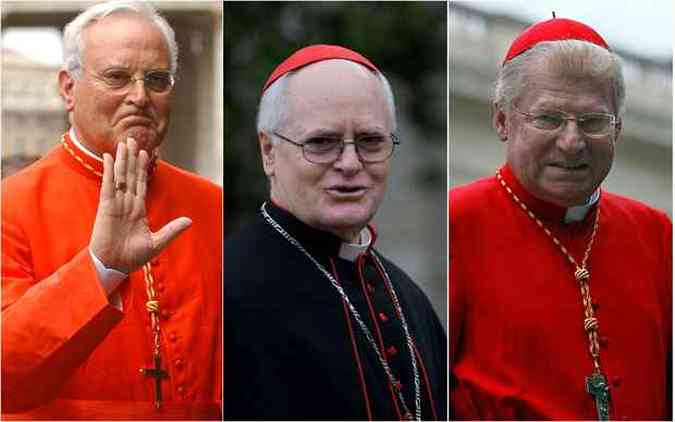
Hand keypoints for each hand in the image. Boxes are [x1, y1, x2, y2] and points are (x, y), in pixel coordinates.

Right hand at [89, 138, 191, 272]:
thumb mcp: (157, 242)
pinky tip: (108, 157)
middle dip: (132, 158)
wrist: (113, 267)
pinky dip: (108, 171)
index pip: (142, 184)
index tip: (147, 153)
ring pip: (120, 176)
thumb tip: (189, 220)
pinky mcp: (106, 207)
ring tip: (124, 143)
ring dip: (122, 159)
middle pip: (130, 175)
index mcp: (138, 210)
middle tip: (133, 139)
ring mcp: (115, 204)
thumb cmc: (132, 258)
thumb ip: (171, 230)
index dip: (144, 168)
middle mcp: (126, 204)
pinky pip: (108, 185)